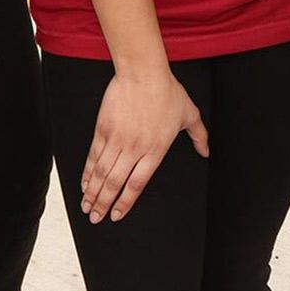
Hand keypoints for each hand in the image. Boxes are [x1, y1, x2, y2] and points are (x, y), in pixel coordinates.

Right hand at [81, 70, 207, 223]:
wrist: (143, 72)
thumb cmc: (167, 91)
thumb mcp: (189, 114)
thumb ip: (199, 135)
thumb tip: (206, 151)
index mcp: (154, 151)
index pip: (137, 185)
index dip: (125, 202)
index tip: (116, 215)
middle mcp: (134, 150)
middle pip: (115, 183)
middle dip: (103, 203)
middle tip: (95, 218)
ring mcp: (117, 139)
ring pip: (101, 172)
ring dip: (92, 191)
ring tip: (86, 206)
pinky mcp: (103, 127)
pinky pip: (93, 154)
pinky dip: (87, 170)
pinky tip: (83, 181)